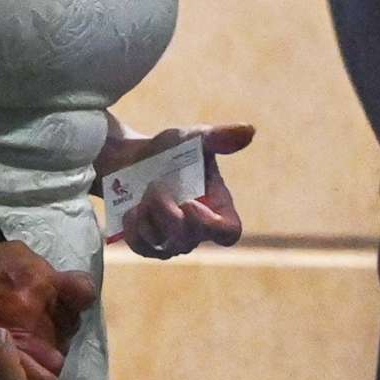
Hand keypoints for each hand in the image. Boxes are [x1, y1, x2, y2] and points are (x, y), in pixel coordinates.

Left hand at [111, 125, 253, 258]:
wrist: (130, 157)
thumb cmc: (169, 149)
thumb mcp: (193, 138)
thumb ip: (219, 137)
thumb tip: (249, 130)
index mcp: (217, 206)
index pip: (228, 233)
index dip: (213, 226)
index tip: (190, 203)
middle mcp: (198, 229)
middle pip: (189, 240)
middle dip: (167, 213)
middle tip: (154, 185)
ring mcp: (173, 241)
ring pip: (165, 247)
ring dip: (148, 219)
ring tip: (141, 195)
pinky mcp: (149, 245)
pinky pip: (143, 249)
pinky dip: (134, 231)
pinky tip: (131, 211)